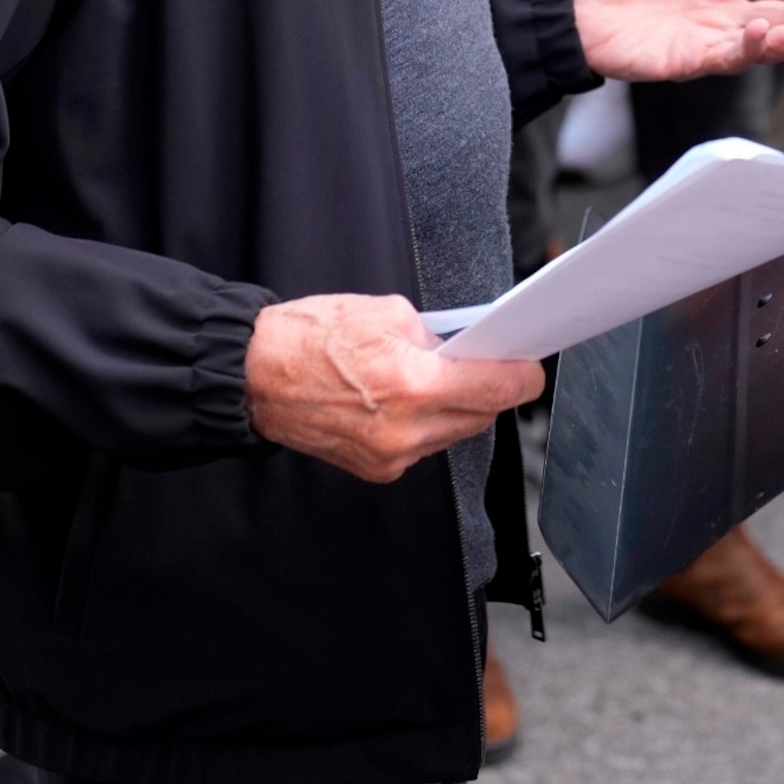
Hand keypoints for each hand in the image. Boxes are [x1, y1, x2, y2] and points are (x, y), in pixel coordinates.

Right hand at [245, 294, 542, 482]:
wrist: (252, 377)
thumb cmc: (308, 337)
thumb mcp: (383, 312)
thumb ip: (434, 336)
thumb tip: (464, 349)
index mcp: (412, 384)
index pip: (493, 389)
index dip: (521, 378)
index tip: (531, 369)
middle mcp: (405, 430)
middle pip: (479, 416)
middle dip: (487, 390)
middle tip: (483, 363)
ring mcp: (390, 456)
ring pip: (452, 435)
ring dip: (455, 408)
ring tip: (435, 379)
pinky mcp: (375, 470)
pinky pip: (422, 448)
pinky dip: (425, 425)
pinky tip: (405, 402)